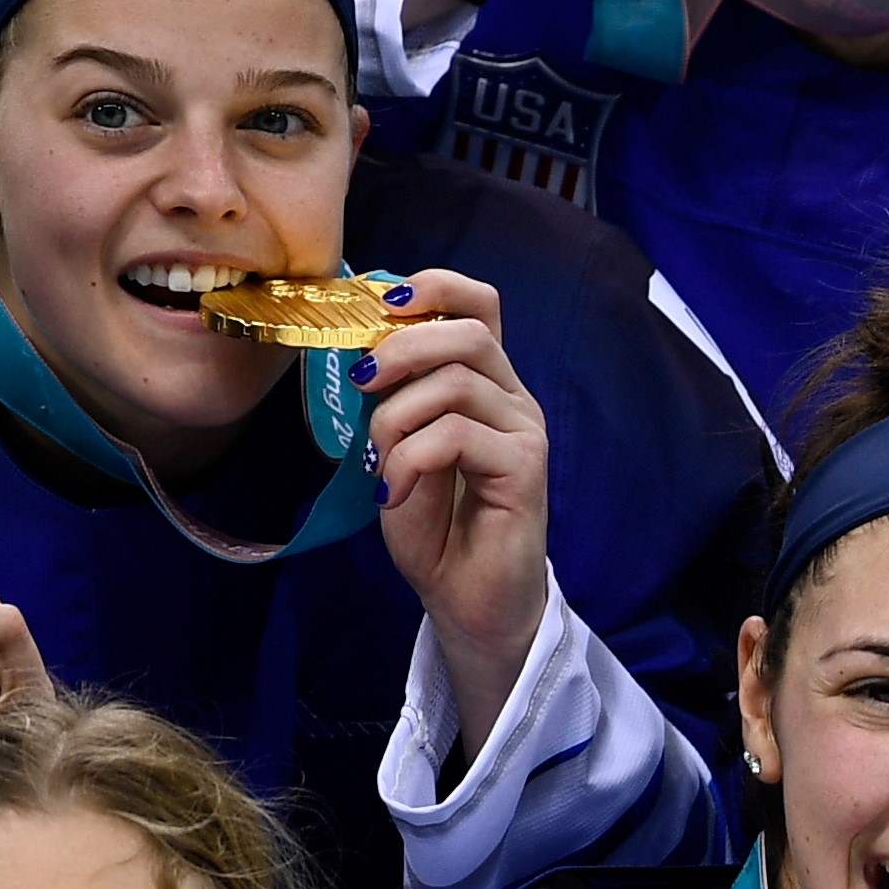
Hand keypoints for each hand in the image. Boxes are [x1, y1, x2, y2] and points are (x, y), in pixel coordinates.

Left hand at [358, 269, 555, 746]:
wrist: (467, 601)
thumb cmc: (435, 528)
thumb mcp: (397, 450)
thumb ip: (394, 400)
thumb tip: (367, 349)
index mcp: (484, 383)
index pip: (477, 304)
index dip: (433, 287)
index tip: (381, 304)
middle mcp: (512, 398)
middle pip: (469, 330)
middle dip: (402, 345)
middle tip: (360, 382)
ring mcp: (525, 431)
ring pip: (455, 382)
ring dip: (397, 419)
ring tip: (381, 467)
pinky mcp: (527, 469)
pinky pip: (455, 435)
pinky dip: (409, 460)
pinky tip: (396, 492)